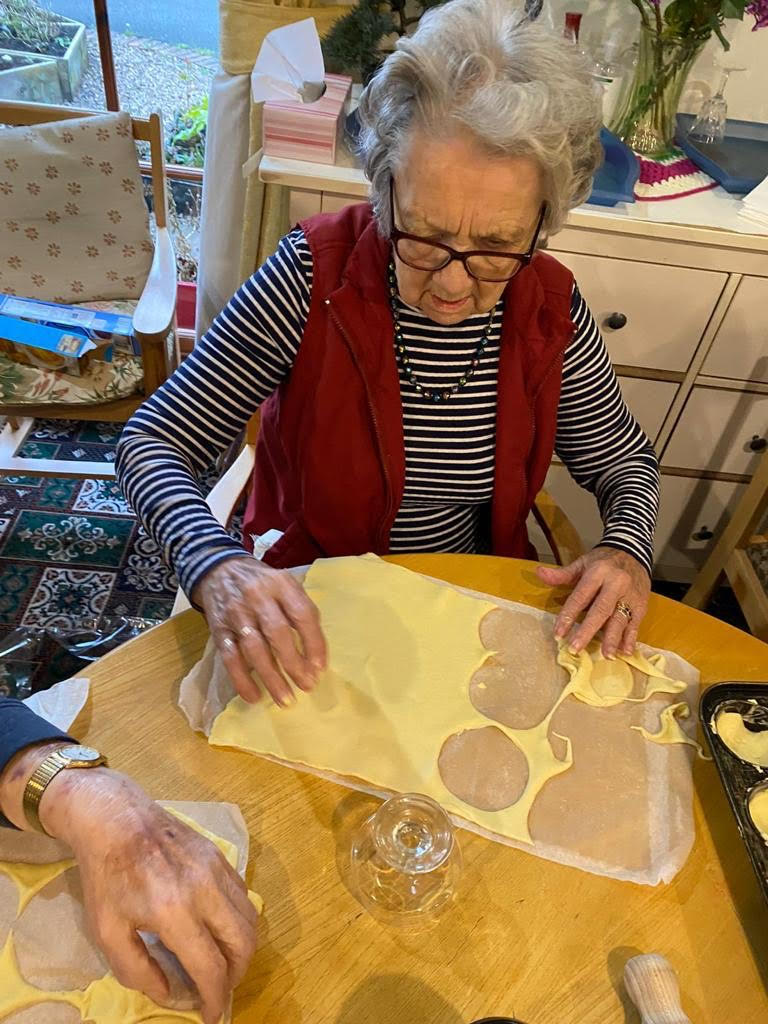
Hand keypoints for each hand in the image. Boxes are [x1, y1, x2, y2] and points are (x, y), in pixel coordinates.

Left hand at [42, 767, 258, 1023]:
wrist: (116, 819)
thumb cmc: (107, 877)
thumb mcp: (107, 932)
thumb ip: (138, 970)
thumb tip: (171, 994)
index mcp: (173, 911)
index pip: (210, 966)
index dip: (214, 998)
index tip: (210, 1015)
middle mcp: (204, 889)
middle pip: (243, 943)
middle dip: (236, 976)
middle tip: (220, 989)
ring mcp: (217, 869)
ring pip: (250, 919)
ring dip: (242, 949)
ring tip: (223, 963)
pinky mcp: (221, 856)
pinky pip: (243, 896)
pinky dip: (239, 921)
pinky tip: (219, 929)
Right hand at [192, 556, 326, 706]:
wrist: (219, 569)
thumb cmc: (262, 583)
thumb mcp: (285, 584)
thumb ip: (300, 611)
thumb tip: (315, 654)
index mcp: (281, 584)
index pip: (302, 614)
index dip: (313, 643)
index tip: (320, 668)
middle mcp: (258, 597)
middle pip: (278, 634)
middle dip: (294, 664)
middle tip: (307, 686)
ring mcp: (236, 613)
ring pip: (254, 649)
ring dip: (271, 677)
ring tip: (285, 699)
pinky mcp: (219, 629)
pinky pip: (231, 657)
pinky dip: (242, 679)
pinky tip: (254, 696)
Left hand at [536, 546, 649, 657]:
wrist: (634, 550)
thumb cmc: (604, 560)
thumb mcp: (582, 562)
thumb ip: (562, 573)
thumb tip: (539, 573)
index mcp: (598, 572)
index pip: (580, 597)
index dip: (568, 615)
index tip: (558, 633)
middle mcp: (616, 584)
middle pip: (601, 610)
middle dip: (588, 630)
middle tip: (576, 648)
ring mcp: (630, 595)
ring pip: (620, 619)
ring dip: (613, 638)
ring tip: (606, 655)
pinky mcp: (641, 605)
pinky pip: (635, 623)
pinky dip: (630, 638)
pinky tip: (625, 651)